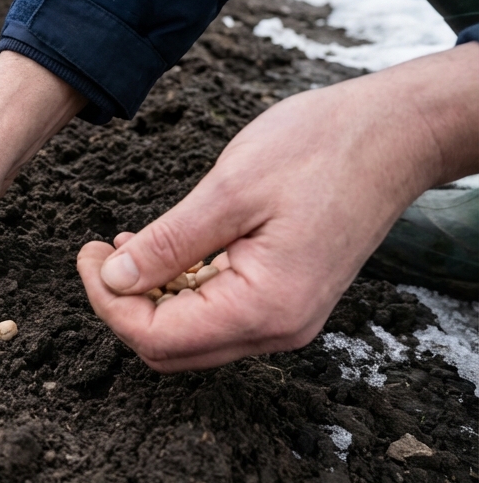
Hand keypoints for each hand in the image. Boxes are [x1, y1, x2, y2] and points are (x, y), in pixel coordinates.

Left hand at [78, 43, 478, 371]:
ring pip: (190, 336)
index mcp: (264, 307)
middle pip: (169, 349)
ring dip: (149, 298)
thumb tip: (114, 281)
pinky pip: (216, 313)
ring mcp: (285, 317)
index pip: (157, 337)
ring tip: (129, 245)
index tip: (89, 255)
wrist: (394, 134)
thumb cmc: (321, 149)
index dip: (108, 303)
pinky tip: (164, 247)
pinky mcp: (285, 297)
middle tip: (100, 254)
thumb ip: (169, 243)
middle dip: (122, 306)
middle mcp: (278, 327)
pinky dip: (180, 288)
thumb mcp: (229, 189)